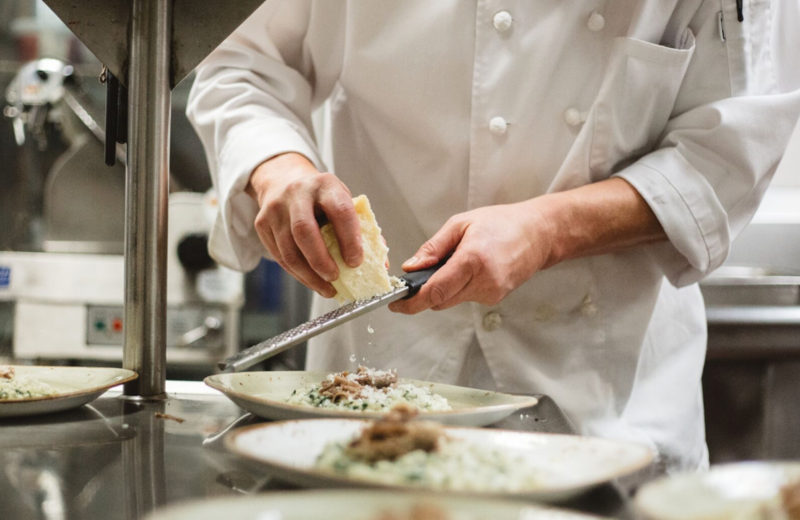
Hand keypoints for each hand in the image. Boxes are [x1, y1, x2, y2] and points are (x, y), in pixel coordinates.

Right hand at [246, 153, 362, 297]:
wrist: (284, 180)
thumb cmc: (321, 197)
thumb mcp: (343, 201)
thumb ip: (362, 229)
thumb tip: (379, 264)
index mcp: (326, 185)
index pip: (340, 211)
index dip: (349, 239)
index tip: (356, 262)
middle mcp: (297, 194)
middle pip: (304, 231)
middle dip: (321, 260)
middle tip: (336, 277)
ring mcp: (276, 209)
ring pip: (288, 250)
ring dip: (308, 275)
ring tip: (326, 288)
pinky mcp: (262, 223)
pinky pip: (279, 256)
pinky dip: (297, 273)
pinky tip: (311, 281)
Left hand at [388, 201, 553, 313]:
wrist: (538, 234)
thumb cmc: (503, 223)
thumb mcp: (461, 224)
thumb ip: (433, 248)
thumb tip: (411, 267)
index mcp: (472, 259)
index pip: (435, 291)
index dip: (412, 302)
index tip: (396, 304)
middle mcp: (484, 281)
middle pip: (440, 301)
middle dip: (425, 293)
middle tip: (419, 277)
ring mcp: (492, 293)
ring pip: (452, 301)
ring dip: (445, 288)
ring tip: (457, 262)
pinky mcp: (496, 298)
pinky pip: (466, 298)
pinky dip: (460, 287)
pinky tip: (471, 269)